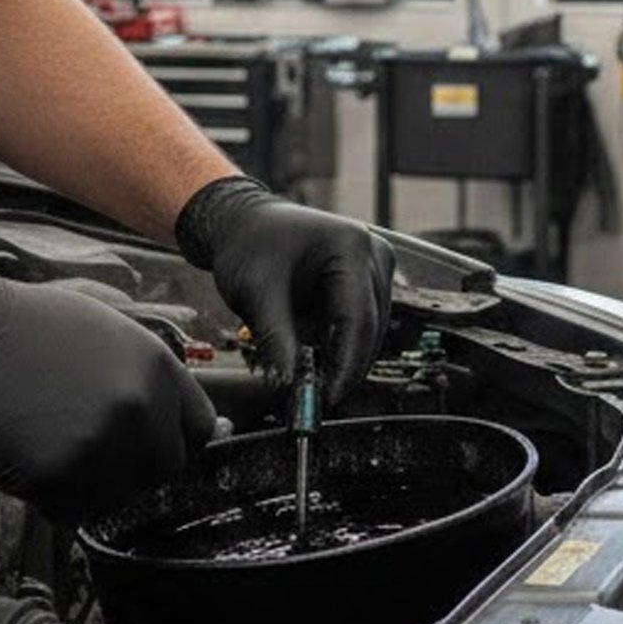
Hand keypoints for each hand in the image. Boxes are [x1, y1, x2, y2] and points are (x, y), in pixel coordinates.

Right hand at [0, 243, 216, 519]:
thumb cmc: (31, 327)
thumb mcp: (113, 332)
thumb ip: (154, 378)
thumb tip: (203, 418)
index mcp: (158, 368)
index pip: (201, 431)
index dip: (172, 440)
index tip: (150, 443)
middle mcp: (139, 408)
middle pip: (164, 470)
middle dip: (134, 466)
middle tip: (92, 446)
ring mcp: (99, 445)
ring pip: (119, 498)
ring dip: (93, 486)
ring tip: (56, 444)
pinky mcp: (55, 476)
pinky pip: (72, 512)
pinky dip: (55, 500)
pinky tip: (33, 460)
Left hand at [176, 176, 394, 397]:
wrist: (247, 224)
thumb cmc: (250, 246)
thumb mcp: (256, 292)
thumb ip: (276, 337)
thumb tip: (288, 384)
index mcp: (350, 246)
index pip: (357, 317)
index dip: (345, 363)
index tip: (328, 396)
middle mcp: (373, 253)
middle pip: (370, 327)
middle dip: (345, 366)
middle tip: (317, 400)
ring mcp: (376, 265)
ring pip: (371, 330)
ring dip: (344, 356)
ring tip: (311, 379)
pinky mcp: (369, 279)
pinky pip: (363, 322)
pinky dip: (341, 343)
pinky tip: (317, 357)